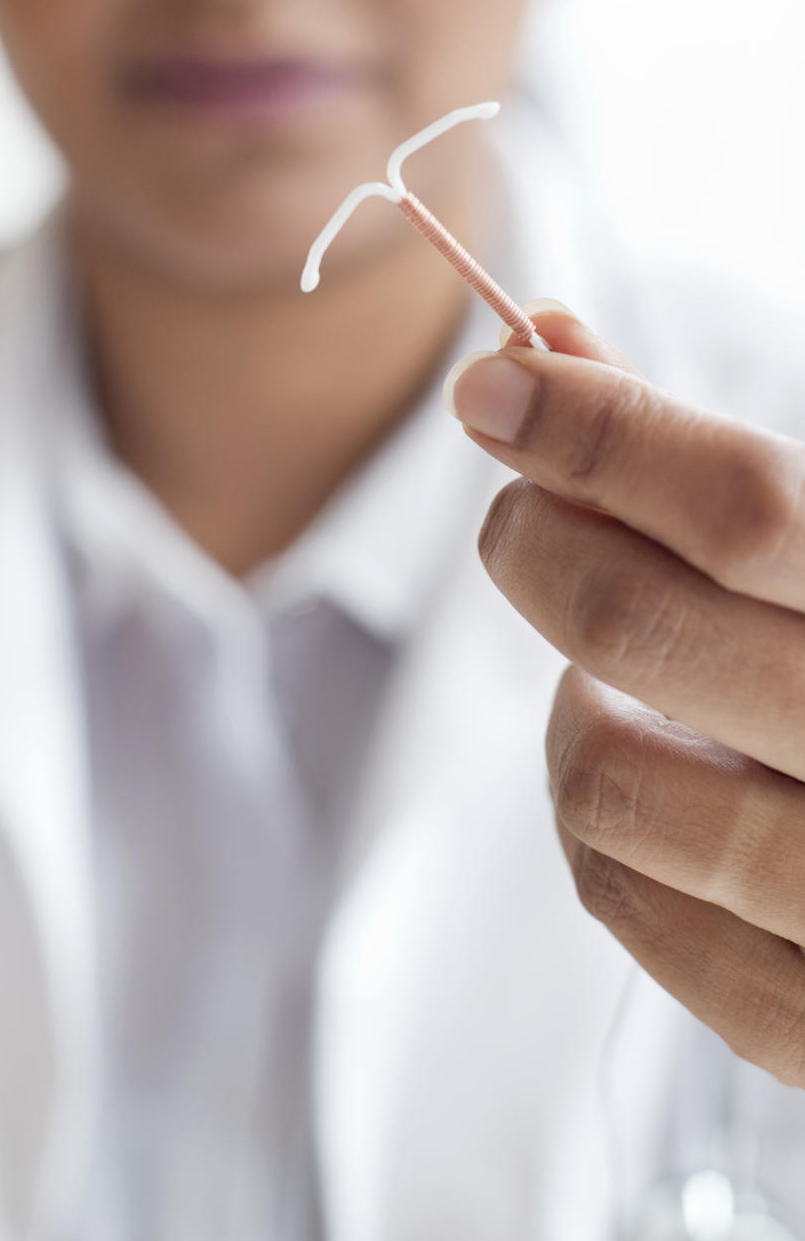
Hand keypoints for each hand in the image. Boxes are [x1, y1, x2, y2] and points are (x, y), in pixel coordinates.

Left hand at [444, 302, 804, 1085]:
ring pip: (604, 775)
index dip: (595, 429)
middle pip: (639, 625)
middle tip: (520, 519)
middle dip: (535, 543)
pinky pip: (615, 896)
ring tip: (612, 678)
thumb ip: (702, 464)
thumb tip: (542, 344)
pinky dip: (592, 821)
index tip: (494, 385)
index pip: (746, 506)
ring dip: (574, 701)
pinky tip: (643, 776)